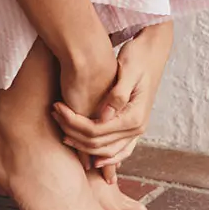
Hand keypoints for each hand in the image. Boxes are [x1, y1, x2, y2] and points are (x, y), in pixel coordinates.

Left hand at [53, 25, 168, 171]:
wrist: (153, 52)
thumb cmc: (139, 57)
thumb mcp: (128, 70)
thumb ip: (117, 95)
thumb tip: (104, 117)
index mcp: (134, 116)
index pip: (96, 130)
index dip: (73, 122)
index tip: (57, 107)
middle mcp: (137, 128)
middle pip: (97, 144)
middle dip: (73, 133)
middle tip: (55, 114)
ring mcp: (136, 131)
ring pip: (105, 151)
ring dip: (82, 145)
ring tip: (62, 129)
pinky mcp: (133, 128)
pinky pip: (118, 150)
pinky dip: (103, 156)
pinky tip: (89, 157)